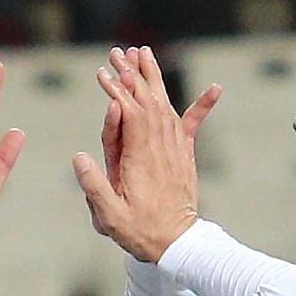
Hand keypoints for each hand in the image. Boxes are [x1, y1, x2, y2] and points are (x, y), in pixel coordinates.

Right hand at [73, 44, 220, 262]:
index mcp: (139, 158)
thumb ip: (94, 186)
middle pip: (146, 100)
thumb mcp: (110, 215)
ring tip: (143, 53)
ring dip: (153, 78)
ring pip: (165, 104)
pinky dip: (203, 105)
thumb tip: (79, 156)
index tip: (103, 72)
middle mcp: (159, 147)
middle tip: (117, 51)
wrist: (178, 244)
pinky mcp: (184, 154)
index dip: (116, 91)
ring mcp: (175, 149)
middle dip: (131, 74)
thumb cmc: (141, 232)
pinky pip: (193, 125)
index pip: (128, 113)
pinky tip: (216, 88)